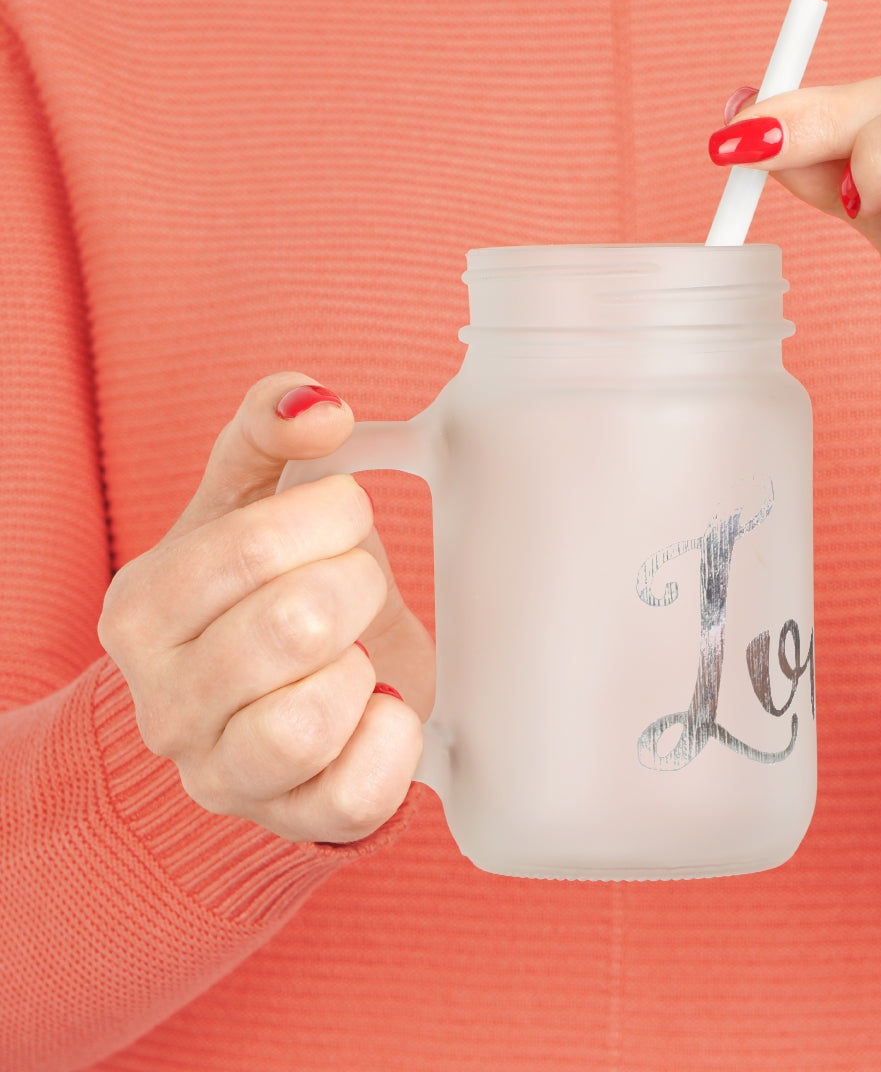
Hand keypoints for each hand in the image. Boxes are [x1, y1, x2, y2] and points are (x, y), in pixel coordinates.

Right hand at [98, 373, 432, 843]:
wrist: (270, 696)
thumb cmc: (261, 589)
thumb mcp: (249, 499)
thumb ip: (268, 430)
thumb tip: (317, 403)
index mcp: (142, 610)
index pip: (252, 547)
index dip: (330, 517)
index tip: (345, 516)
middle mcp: (164, 703)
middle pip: (294, 626)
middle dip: (356, 586)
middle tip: (356, 585)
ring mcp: (222, 774)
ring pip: (309, 721)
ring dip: (362, 668)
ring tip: (356, 651)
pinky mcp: (292, 821)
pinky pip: (356, 794)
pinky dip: (393, 739)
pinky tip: (381, 705)